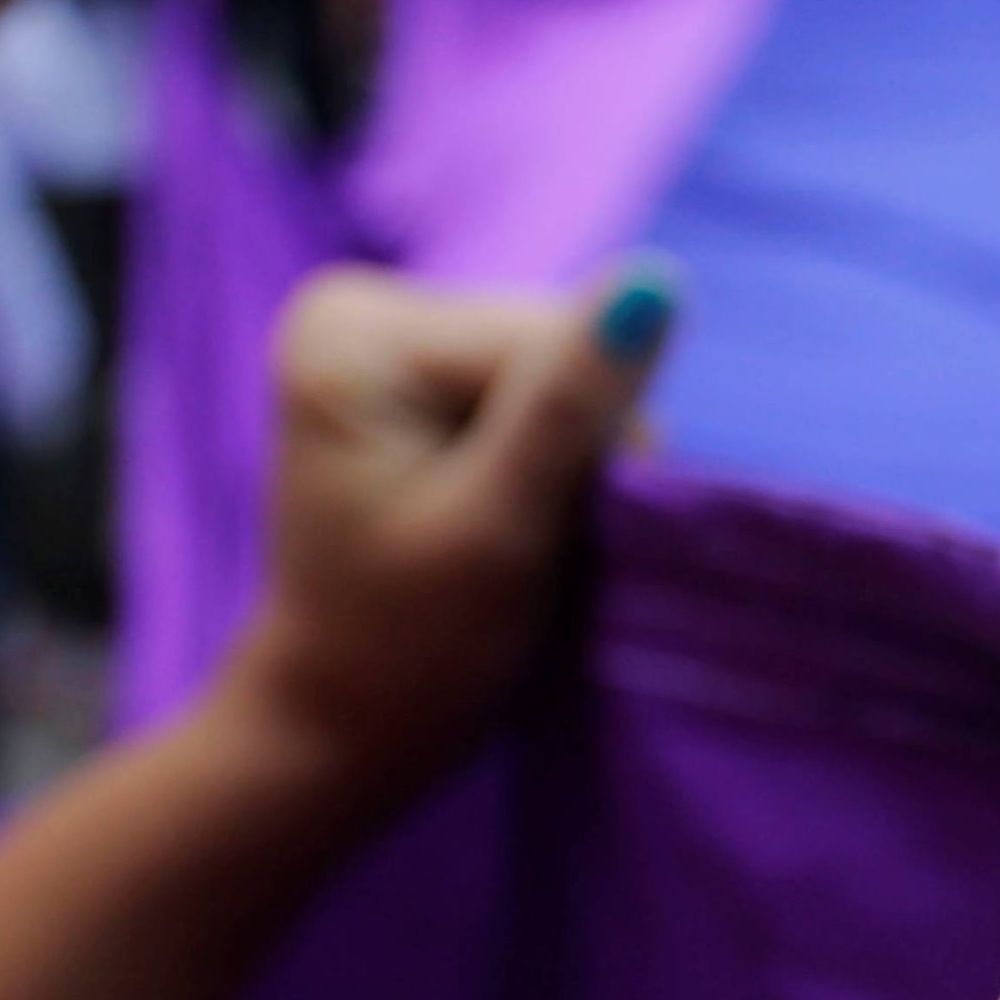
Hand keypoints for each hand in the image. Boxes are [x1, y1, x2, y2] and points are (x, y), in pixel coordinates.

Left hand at [211, 262, 668, 805]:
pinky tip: (510, 513)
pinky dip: (547, 459)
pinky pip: (534, 390)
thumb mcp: (501, 528)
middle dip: (575, 443)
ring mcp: (384, 341)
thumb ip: (573, 403)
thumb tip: (657, 276)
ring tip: (517, 536)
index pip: (550, 337)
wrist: (343, 722)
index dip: (590, 436)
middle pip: (552, 342)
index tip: (546, 530)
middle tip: (531, 542)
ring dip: (568, 456)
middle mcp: (358, 310)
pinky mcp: (413, 377)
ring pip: (557, 369)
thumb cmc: (412, 649)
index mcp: (355, 331)